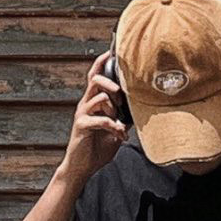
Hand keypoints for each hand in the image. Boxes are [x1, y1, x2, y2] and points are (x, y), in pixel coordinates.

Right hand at [61, 50, 128, 179]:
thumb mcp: (115, 130)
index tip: (111, 53)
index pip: (95, 76)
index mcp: (93, 102)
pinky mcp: (81, 126)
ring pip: (99, 97)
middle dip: (111, 84)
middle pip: (95, 80)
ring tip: (119, 124)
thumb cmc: (97, 148)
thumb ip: (123, 117)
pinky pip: (100, 118)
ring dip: (114, 108)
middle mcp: (86, 104)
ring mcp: (82, 114)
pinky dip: (113, 126)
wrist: (82, 167)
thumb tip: (138, 109)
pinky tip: (119, 135)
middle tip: (121, 98)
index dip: (101, 63)